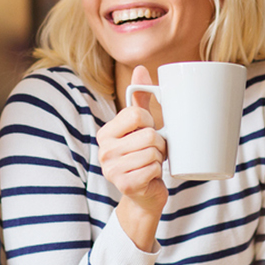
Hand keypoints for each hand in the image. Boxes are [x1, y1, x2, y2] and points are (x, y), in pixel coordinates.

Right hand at [100, 65, 167, 250]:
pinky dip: (158, 172)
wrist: (143, 196)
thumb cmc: (144, 157)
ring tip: (152, 164)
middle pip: (149, 135)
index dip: (151, 123)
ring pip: (153, 152)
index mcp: (106, 133)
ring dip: (159, 159)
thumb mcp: (142, 127)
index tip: (148, 132)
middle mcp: (104, 150)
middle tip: (152, 152)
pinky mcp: (124, 185)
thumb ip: (141, 99)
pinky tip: (150, 177)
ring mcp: (111, 169)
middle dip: (159, 144)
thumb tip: (140, 68)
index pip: (136, 114)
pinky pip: (153, 169)